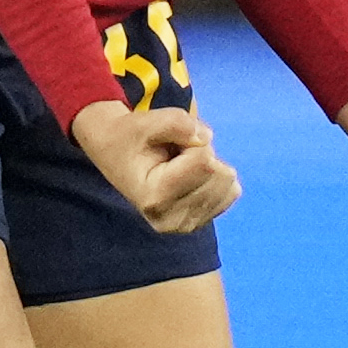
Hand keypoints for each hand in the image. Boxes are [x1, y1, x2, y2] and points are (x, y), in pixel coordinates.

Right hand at [72, 101, 243, 234]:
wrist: (115, 155)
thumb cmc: (130, 138)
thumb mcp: (145, 122)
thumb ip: (176, 122)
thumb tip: (207, 138)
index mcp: (154, 197)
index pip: (204, 161)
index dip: (191, 141)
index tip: (167, 145)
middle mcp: (171, 220)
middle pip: (219, 174)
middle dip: (201, 154)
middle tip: (173, 156)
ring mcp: (187, 225)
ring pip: (229, 183)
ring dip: (208, 165)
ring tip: (178, 165)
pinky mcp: (200, 223)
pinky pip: (231, 192)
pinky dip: (215, 178)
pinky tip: (189, 177)